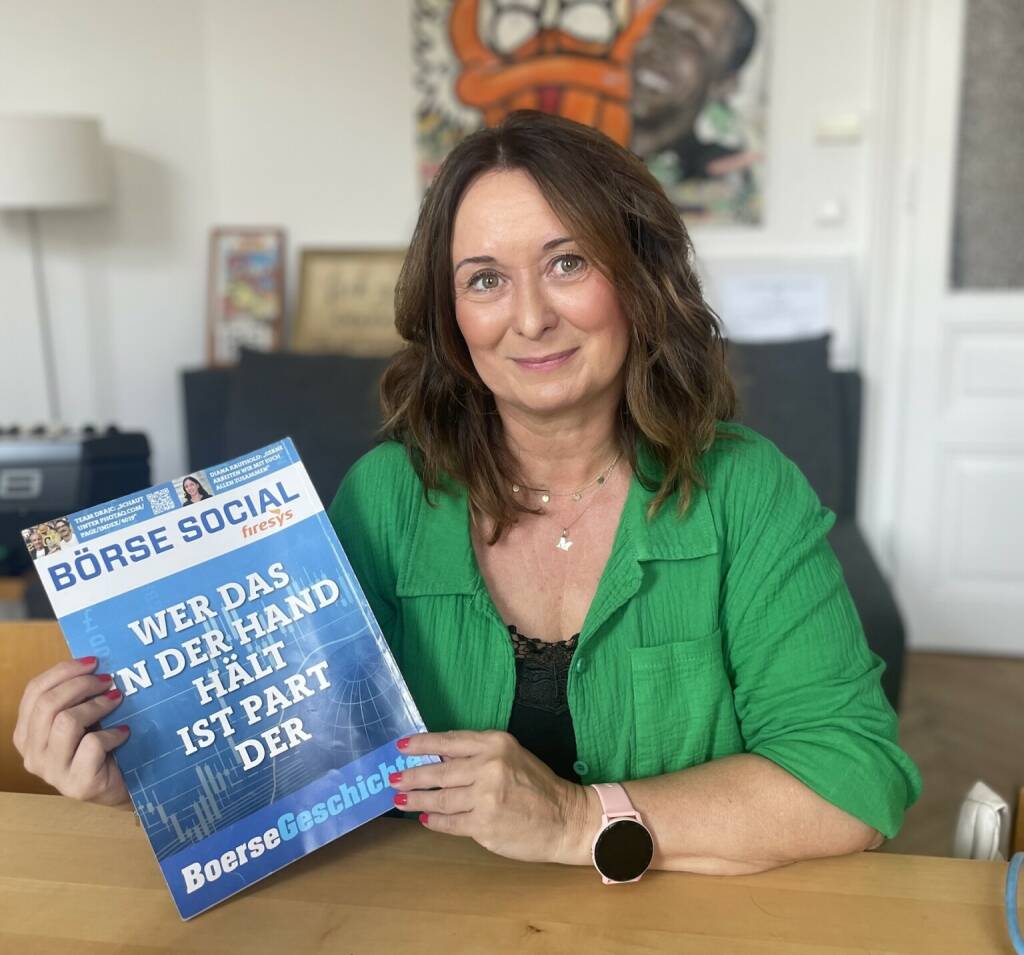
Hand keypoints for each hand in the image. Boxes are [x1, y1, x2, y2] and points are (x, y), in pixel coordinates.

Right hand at [13, 656, 130, 806]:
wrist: (121, 785)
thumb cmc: (101, 746)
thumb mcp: (83, 717)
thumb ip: (76, 697)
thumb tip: (92, 663)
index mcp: (27, 733)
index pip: (34, 692)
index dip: (63, 671)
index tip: (92, 662)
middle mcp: (32, 754)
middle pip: (47, 704)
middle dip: (81, 685)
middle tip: (108, 680)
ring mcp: (52, 773)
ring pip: (66, 722)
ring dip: (96, 705)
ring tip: (117, 700)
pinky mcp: (77, 785)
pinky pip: (92, 744)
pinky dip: (112, 733)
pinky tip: (123, 733)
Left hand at [390, 730, 599, 864]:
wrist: (566, 818)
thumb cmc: (537, 786)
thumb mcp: (511, 756)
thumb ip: (477, 755)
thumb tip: (438, 757)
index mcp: (495, 743)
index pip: (449, 741)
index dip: (421, 744)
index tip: (400, 746)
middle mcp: (489, 766)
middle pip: (438, 772)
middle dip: (411, 776)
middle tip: (392, 779)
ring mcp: (485, 797)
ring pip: (439, 799)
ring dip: (416, 800)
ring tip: (401, 800)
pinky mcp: (484, 825)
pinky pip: (449, 822)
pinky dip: (434, 821)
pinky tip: (425, 818)